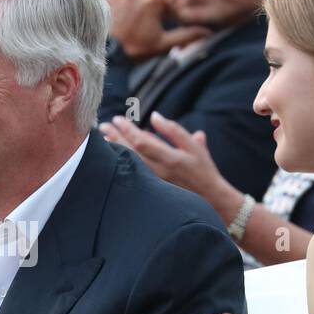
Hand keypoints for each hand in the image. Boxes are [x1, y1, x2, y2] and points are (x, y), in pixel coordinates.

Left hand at [99, 113, 242, 212]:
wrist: (209, 197)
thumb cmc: (202, 169)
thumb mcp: (194, 146)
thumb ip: (174, 131)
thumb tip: (155, 116)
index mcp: (171, 158)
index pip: (142, 142)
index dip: (127, 130)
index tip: (117, 119)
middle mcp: (160, 172)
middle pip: (131, 153)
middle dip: (115, 137)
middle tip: (103, 125)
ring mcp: (154, 182)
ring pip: (129, 164)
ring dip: (115, 149)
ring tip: (103, 137)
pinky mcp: (152, 189)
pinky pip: (132, 173)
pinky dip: (121, 162)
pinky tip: (112, 155)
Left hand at [106, 0, 207, 61]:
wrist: (104, 52)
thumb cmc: (134, 49)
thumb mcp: (162, 45)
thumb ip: (186, 36)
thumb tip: (208, 32)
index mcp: (153, 3)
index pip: (162, 10)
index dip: (159, 23)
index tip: (150, 34)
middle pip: (144, 5)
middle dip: (142, 18)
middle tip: (134, 36)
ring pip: (127, 4)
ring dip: (126, 15)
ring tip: (121, 33)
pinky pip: (110, 3)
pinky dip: (112, 12)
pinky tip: (110, 26)